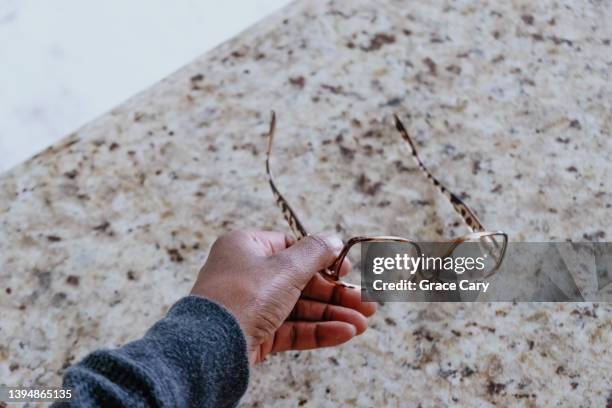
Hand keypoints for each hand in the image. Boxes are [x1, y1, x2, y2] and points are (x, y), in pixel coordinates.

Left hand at [191, 230, 375, 363]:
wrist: (210, 347)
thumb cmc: (242, 296)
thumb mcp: (284, 267)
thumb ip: (314, 253)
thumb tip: (333, 240)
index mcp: (247, 248)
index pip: (292, 249)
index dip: (324, 260)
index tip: (348, 271)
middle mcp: (248, 274)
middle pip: (302, 281)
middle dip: (336, 294)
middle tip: (367, 303)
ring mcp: (251, 306)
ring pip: (300, 308)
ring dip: (333, 314)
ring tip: (363, 323)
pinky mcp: (256, 332)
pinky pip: (292, 328)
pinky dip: (318, 330)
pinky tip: (344, 333)